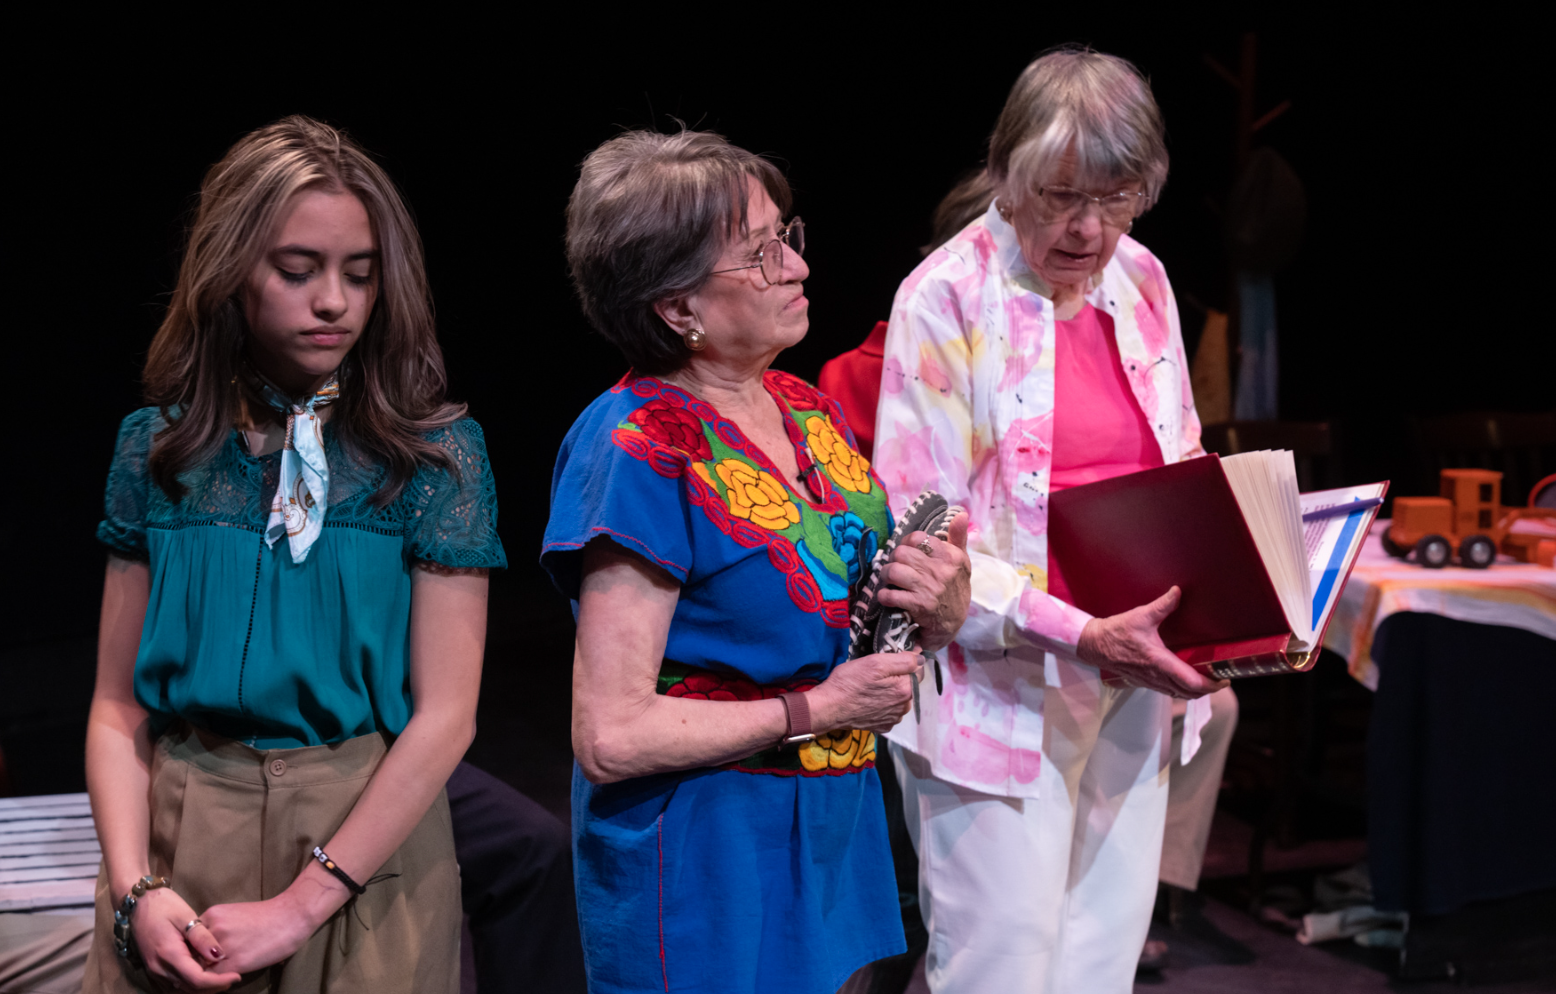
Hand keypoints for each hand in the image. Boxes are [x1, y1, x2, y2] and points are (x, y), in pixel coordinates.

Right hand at [123, 886, 240, 991]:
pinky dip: (190, 985)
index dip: (219, 982)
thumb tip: (219, 956)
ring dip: (202, 988)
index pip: (197, 980)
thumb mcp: (185, 916)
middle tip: (232, 978)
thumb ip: (201, 937)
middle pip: (190, 989)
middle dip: (213, 987)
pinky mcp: (153, 969)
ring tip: (221, 977)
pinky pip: (173, 985)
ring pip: (181, 990)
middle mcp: (159, 969)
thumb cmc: (163, 905)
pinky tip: (203, 974)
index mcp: (169, 955)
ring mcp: (154, 971)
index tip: (236, 976)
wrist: (137, 903)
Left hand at [201, 887, 328, 975]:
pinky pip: (215, 980)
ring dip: (205, 978)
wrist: (293, 914)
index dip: (194, 955)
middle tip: (203, 975)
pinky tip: (228, 980)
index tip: (200, 962)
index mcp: (211, 915)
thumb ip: (218, 930)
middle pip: (192, 957)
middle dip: (196, 967)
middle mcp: (212, 929)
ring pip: (201, 970)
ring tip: (214, 980)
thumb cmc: (269, 916)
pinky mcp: (236, 962)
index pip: (189, 942)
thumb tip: (209, 952)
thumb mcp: (235, 916)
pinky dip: (217, 984)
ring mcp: (222, 946)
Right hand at [809, 651, 922, 732]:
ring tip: (873, 687)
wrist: (828, 708)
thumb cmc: (850, 682)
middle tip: (877, 673)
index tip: (890, 658)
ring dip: (892, 692)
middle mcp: (904, 707)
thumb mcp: (875, 663)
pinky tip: (871, 701)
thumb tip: (922, 658)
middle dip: (898, 677)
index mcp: (906, 690)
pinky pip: (890, 711)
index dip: (906, 661)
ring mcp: (893, 719)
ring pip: (900, 699)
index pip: (918, 670)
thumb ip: (903, 660)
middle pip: (909, 685)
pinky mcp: (883, 727)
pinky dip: (884, 705)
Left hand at [875, 512, 971, 652]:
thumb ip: (958, 538)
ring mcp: (929, 588)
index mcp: (951, 556)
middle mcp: (941, 570)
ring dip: (886, 576)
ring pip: (894, 571)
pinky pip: (891, 595)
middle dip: (894, 560)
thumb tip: (961, 513)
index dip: (906, 543)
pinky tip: (888, 597)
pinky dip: (884, 596)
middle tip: (895, 567)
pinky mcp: (919, 606)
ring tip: (889, 581)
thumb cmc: (955, 589)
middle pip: (902, 553)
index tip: (907, 552)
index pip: (918, 538)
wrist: (953, 624)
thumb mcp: (961, 563)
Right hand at [1075, 587, 1226, 698]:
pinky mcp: (1143, 682)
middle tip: (1219, 680)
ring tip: (1205, 680)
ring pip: (1179, 694)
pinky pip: (1168, 692)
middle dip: (1208, 690)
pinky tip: (1183, 680)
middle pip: (1189, 693)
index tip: (1224, 681)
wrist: (1093, 645)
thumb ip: (1162, 605)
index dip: (1211, 685)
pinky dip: (1180, 690)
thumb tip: (1177, 592)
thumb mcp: (1141, 616)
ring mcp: (1149, 682)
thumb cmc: (1115, 632)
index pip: (1192, 682)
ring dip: (1194, 691)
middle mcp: (1156, 676)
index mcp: (1159, 662)